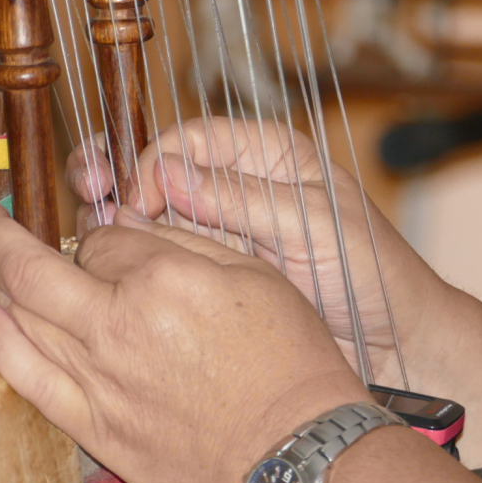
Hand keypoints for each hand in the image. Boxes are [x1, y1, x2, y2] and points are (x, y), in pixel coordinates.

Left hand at [0, 200, 367, 482]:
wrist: (296, 457)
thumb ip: (188, 242)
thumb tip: (130, 222)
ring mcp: (99, 379)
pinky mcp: (95, 427)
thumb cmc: (293, 366)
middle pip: (32, 268)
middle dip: (1, 234)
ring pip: (18, 317)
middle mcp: (117, 324)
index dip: (98, 235)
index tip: (106, 243)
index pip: (100, 239)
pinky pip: (26, 378)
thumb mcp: (259, 278)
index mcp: (163, 278)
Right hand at [67, 119, 444, 387]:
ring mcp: (219, 234)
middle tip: (86, 189)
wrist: (394, 344)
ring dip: (114, 218)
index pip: (189, 138)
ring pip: (149, 213)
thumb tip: (166, 172)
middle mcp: (235, 188)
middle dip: (114, 172)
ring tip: (91, 231)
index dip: (152, 160)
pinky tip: (107, 269)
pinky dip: (131, 261)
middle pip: (155, 166)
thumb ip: (243, 200)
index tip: (135, 195)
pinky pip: (161, 260)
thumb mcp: (312, 227)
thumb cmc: (373, 275)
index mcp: (267, 156)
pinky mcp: (211, 278)